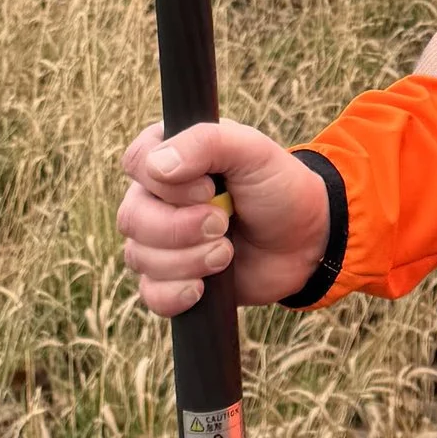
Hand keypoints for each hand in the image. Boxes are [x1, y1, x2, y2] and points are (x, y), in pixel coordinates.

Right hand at [118, 118, 330, 315]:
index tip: (207, 188)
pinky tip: (203, 288)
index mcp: (171, 155)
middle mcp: (157, 197)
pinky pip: (150, 294)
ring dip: (188, 260)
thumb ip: (206, 143)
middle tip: (223, 225)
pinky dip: (175, 294)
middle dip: (180, 228)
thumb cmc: (278, 187)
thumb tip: (155, 167)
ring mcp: (160, 240)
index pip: (136, 163)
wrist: (305, 241)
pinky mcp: (171, 279)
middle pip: (132, 216)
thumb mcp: (253, 151)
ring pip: (139, 257)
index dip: (166, 183)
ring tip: (226, 253)